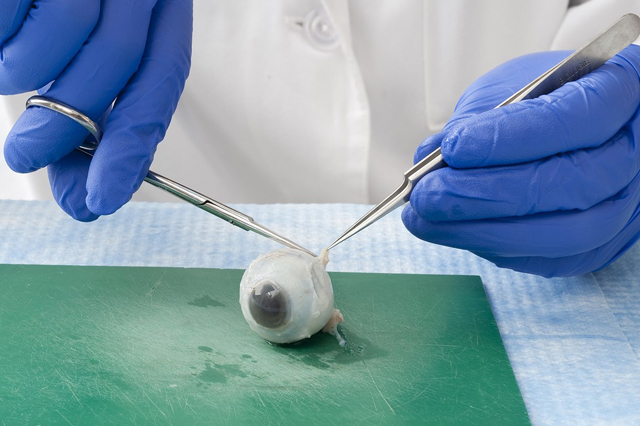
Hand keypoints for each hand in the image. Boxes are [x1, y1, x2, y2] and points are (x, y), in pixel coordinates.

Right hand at [1, 0, 191, 220]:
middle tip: (27, 157)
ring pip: (66, 31)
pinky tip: (1, 31)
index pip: (164, 77)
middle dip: (71, 122)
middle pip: (119, 57)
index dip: (135, 142)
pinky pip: (10, 15)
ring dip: (24, 74)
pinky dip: (0, 39)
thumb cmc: (52, 8)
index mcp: (160, 4)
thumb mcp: (88, 54)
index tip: (105, 194)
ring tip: (8, 74)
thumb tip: (81, 195)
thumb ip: (90, 118)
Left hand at [402, 45, 639, 276]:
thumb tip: (434, 158)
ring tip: (427, 220)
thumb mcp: (515, 85)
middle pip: (572, 186)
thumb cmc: (547, 99)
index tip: (453, 148)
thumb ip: (480, 119)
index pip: (574, 119)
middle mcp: (635, 154)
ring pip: (567, 235)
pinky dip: (496, 248)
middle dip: (488, 195)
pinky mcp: (601, 245)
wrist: (582, 126)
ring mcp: (626, 206)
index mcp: (621, 93)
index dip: (509, 138)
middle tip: (428, 195)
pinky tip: (457, 231)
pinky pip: (552, 260)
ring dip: (485, 232)